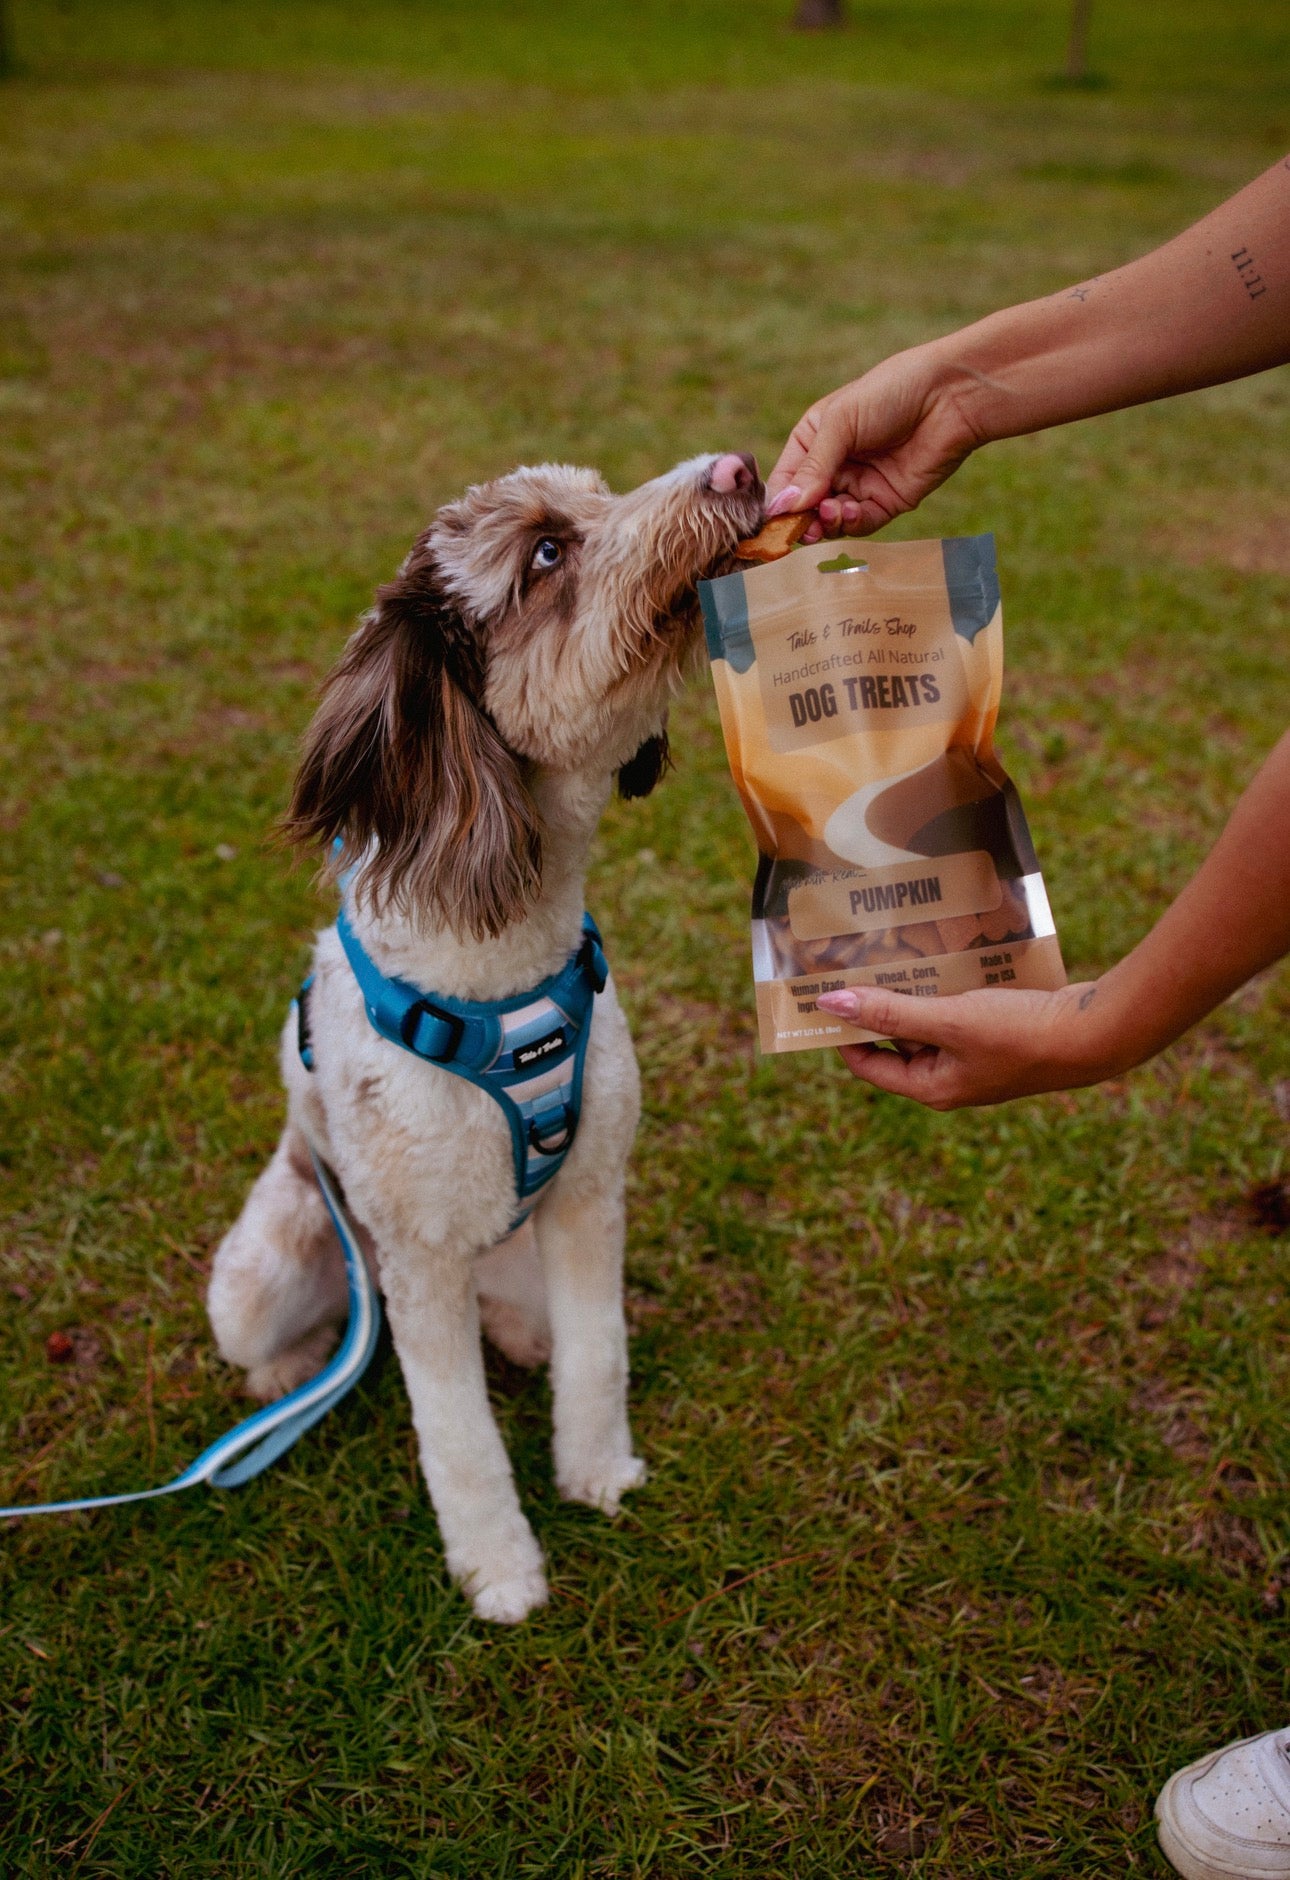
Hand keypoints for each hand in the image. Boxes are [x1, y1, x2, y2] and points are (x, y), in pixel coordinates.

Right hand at [764, 341, 979, 538]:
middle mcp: (835, 465)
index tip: (771, 520)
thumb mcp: (841, 422)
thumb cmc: (891, 393)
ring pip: (831, 520)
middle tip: (798, 529)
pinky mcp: (887, 501)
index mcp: (815, 439)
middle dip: (800, 520)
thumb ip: (813, 467)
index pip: (786, 479)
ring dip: (825, 523)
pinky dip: (852, 523)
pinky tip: (851, 512)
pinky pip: (862, 523)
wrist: (950, 396)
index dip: (778, 502)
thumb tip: (783, 507)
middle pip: (805, 506)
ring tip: (828, 514)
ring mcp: (861, 485)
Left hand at [815, 981, 1118, 1108]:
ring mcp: (975, 1059)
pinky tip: (941, 957)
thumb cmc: (1020, 1034)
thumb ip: (891, 1012)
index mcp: (931, 1088)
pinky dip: (944, 989)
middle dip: (879, 1005)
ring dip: (912, 992)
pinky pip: (956, 1012)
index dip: (844, 1031)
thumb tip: (831, 1005)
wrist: (1095, 1033)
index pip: (868, 1063)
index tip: (827, 994)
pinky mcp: (997, 1036)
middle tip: (856, 964)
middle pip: (897, 1041)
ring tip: (893, 953)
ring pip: (928, 1022)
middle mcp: (950, 1079)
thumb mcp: (948, 1021)